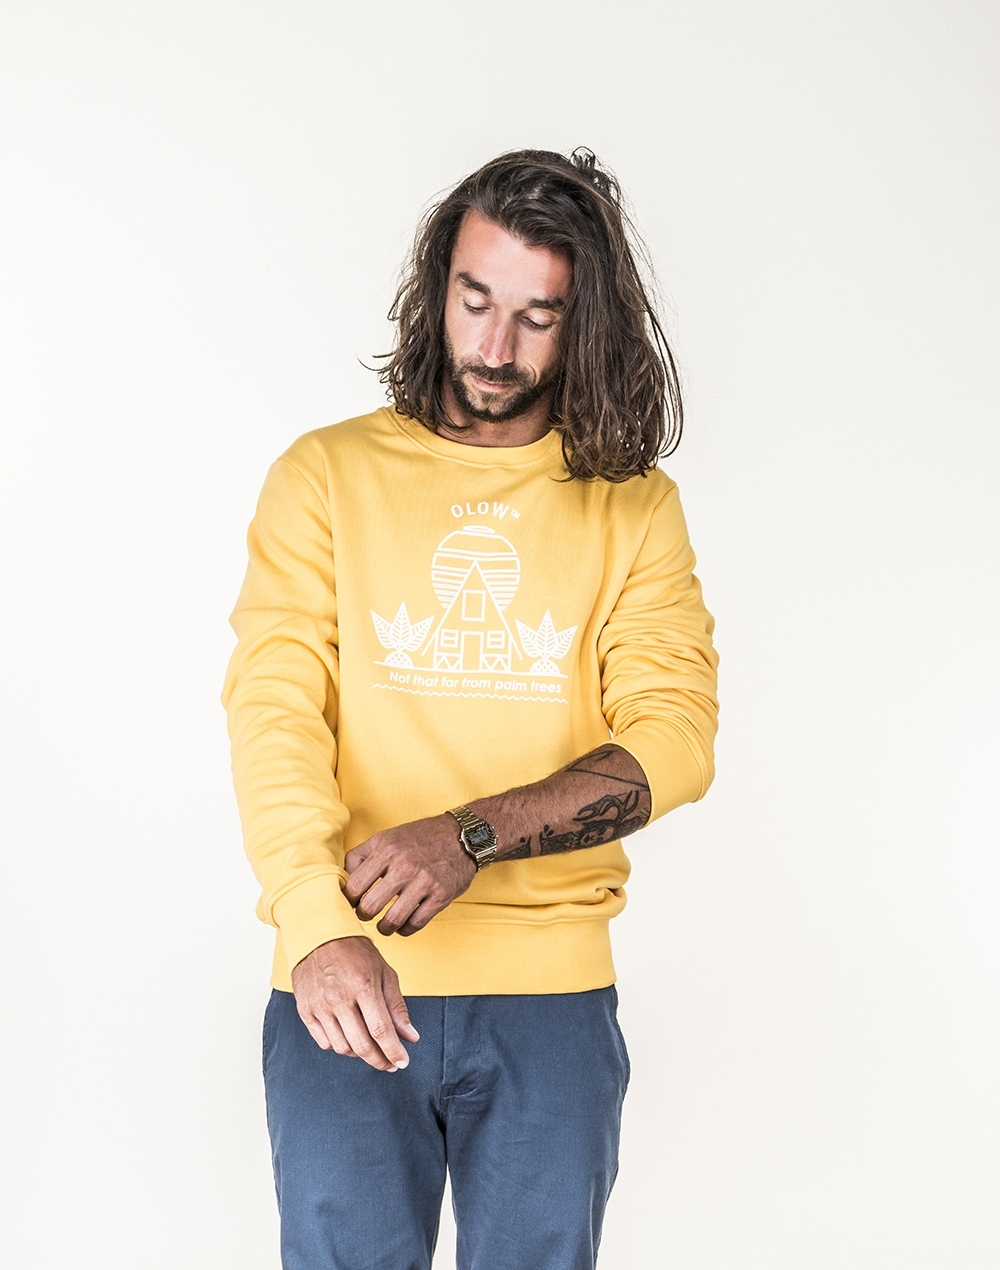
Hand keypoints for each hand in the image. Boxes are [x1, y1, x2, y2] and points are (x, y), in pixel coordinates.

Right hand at [290, 936, 418, 1069]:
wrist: (318, 935)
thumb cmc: (356, 952)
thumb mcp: (384, 972)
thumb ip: (397, 1006)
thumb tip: (411, 1037)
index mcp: (363, 986)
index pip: (381, 1030)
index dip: (394, 1051)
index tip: (403, 1062)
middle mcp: (339, 998)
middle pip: (361, 1045)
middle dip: (380, 1060)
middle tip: (390, 1064)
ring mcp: (319, 1006)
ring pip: (342, 1048)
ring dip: (360, 1054)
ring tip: (371, 1048)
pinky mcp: (305, 1010)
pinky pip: (324, 1042)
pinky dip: (339, 1046)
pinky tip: (350, 1038)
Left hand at [344, 814, 476, 935]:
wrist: (461, 836)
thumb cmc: (419, 838)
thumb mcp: (385, 837)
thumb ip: (360, 855)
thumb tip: (343, 880)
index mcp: (386, 850)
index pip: (354, 886)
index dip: (348, 900)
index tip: (352, 903)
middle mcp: (404, 866)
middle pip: (369, 907)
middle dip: (364, 915)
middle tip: (366, 913)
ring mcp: (424, 882)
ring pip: (392, 921)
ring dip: (384, 928)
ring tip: (384, 924)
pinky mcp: (441, 896)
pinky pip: (415, 924)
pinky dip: (405, 930)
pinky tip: (403, 923)